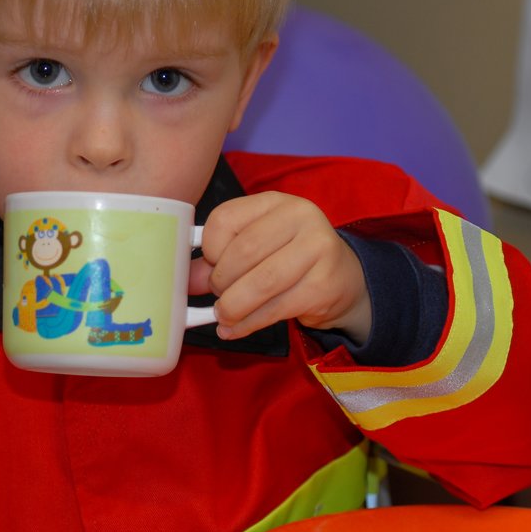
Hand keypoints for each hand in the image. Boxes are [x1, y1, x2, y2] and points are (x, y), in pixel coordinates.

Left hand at [189, 191, 371, 343]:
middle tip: (218, 297)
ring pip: (260, 283)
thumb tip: (187, 279)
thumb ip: (220, 258)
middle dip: (221, 281)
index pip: (225, 219)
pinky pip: (275, 309)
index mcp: (275, 202)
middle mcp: (300, 217)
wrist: (343, 277)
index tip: (210, 265)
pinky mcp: (324, 285)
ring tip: (223, 316)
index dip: (210, 248)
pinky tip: (234, 329)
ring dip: (233, 306)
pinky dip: (247, 324)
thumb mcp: (257, 247)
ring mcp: (317, 249)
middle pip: (243, 252)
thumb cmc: (289, 258)